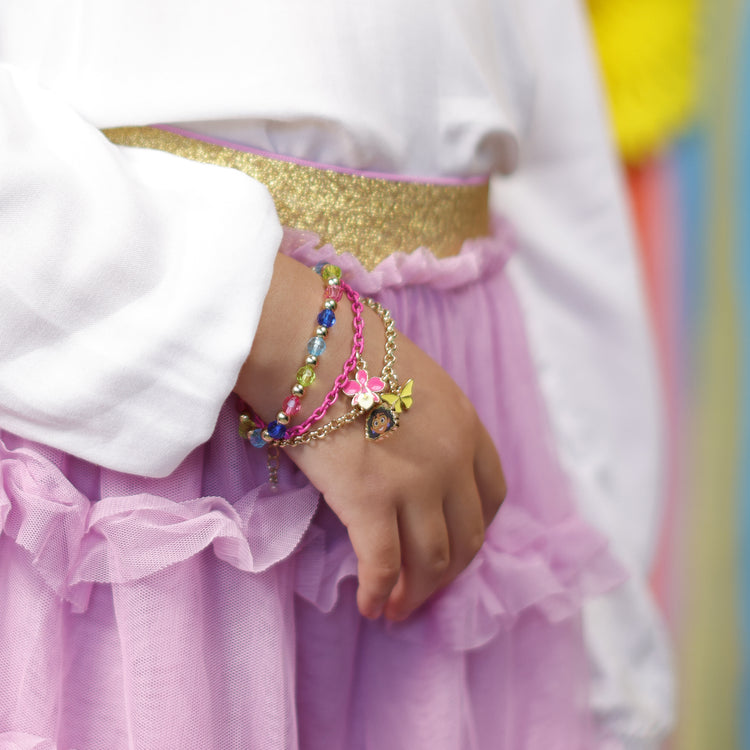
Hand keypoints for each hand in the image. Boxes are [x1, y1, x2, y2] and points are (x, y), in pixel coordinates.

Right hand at [286, 306, 505, 620]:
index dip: (476, 527)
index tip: (457, 543)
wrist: (312, 345)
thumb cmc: (351, 350)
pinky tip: (369, 607)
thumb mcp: (414, 378)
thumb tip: (410, 446)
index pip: (492, 494)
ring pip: (432, 560)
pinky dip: (379, 593)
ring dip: (417, 594)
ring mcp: (415, 484)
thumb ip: (427, 419)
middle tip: (425, 590)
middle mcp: (452, 460)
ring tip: (398, 610)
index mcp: (466, 425)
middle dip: (449, 572)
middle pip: (468, 536)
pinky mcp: (370, 503)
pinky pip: (382, 565)